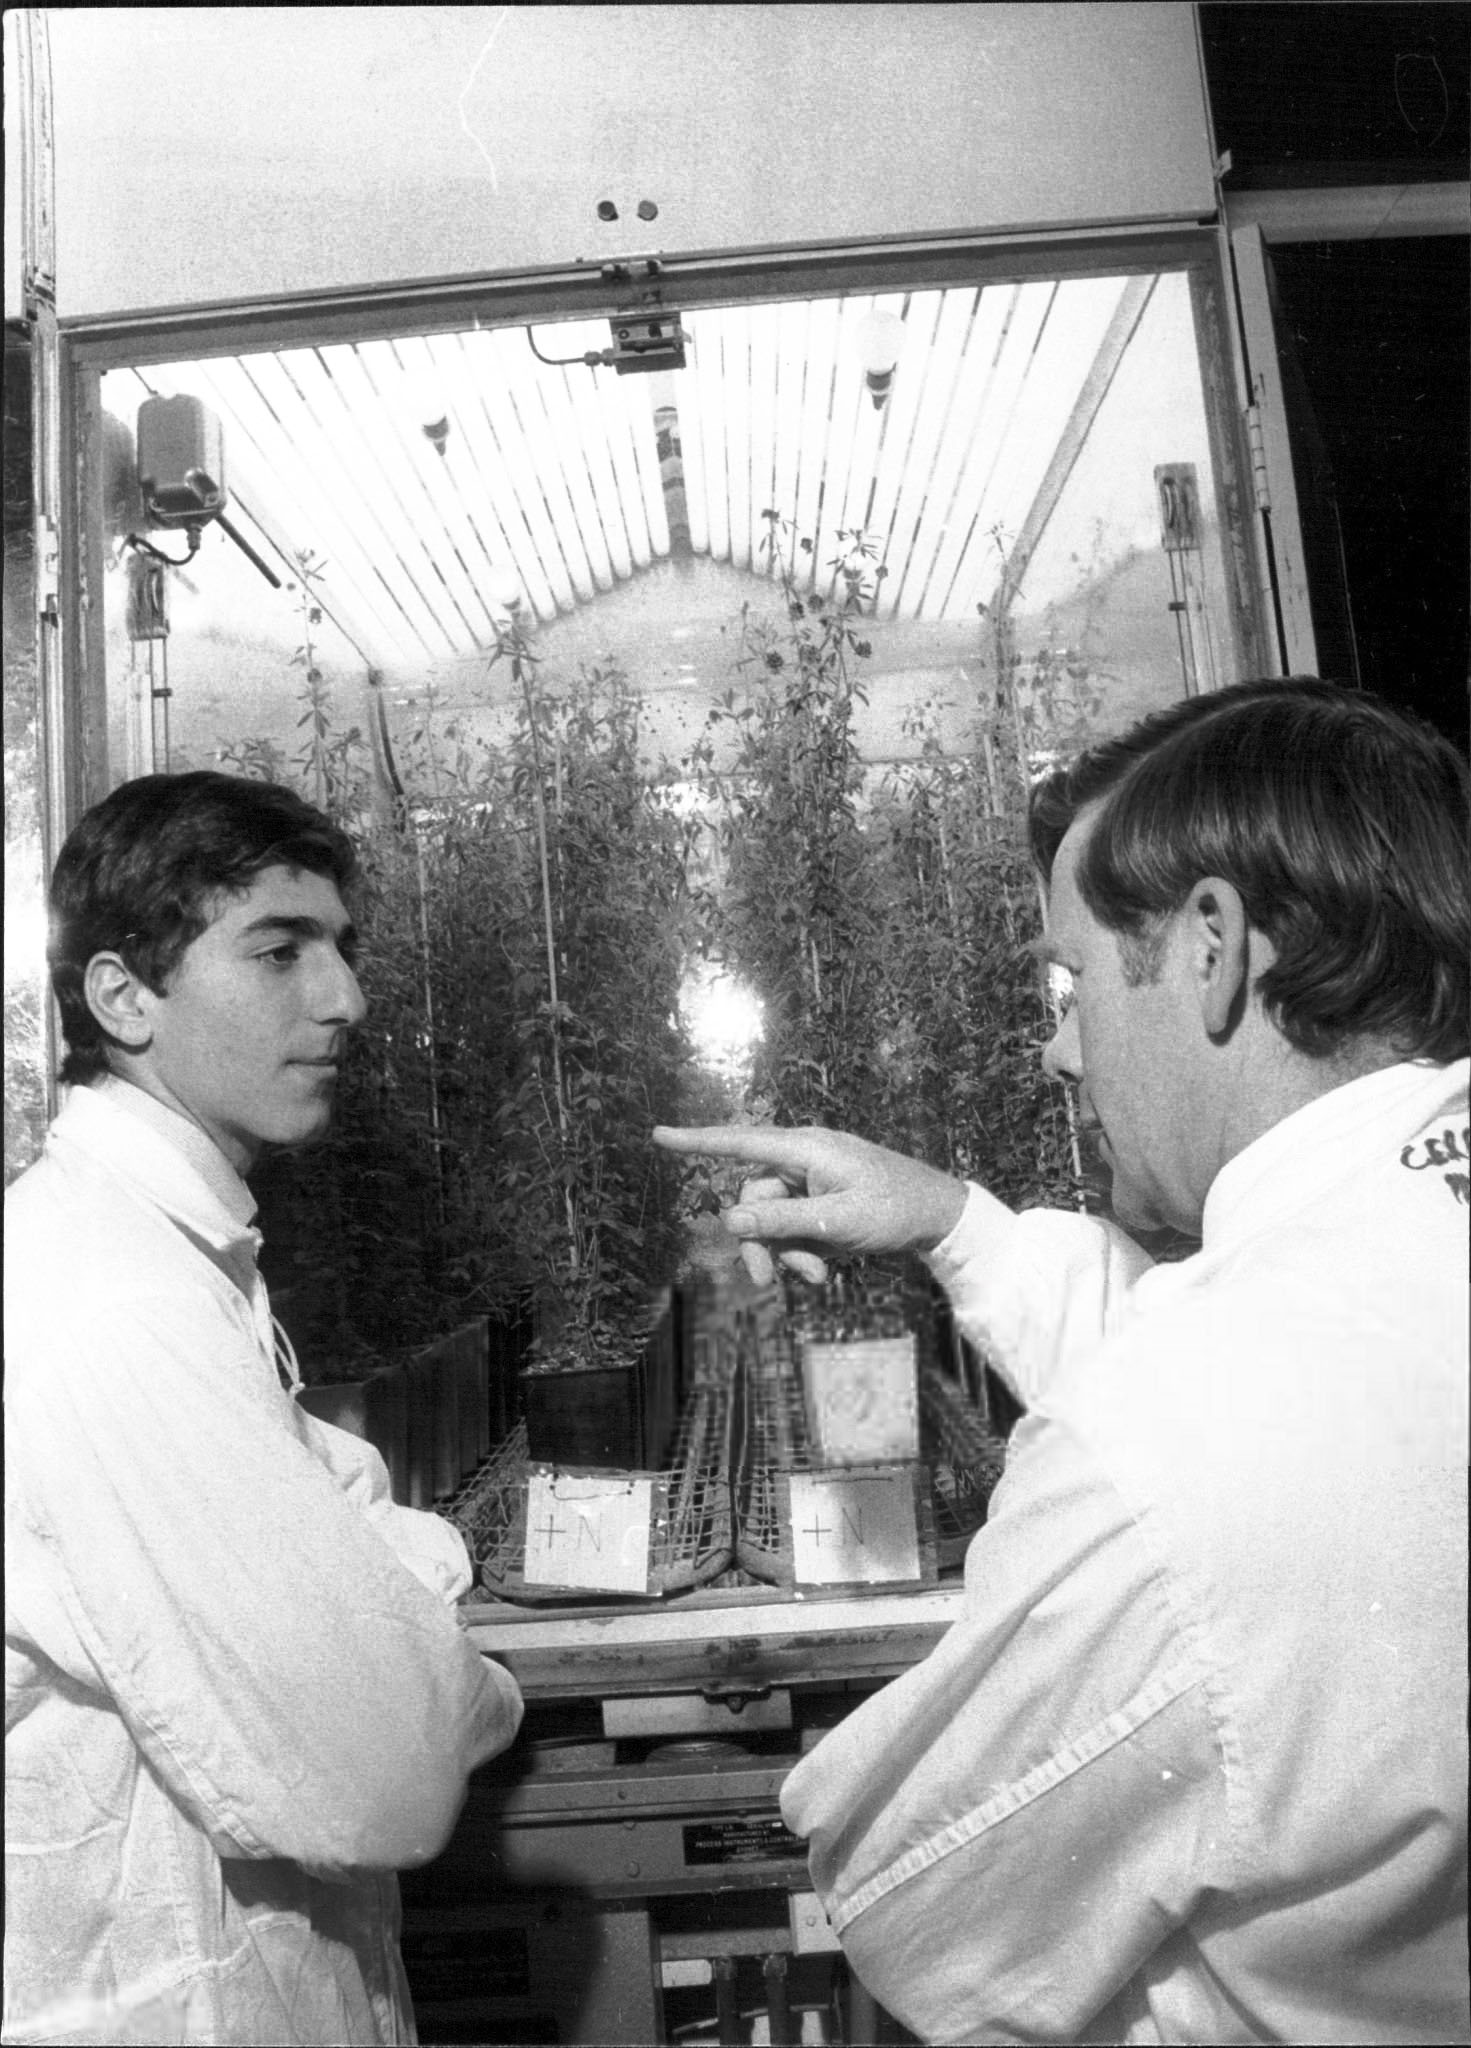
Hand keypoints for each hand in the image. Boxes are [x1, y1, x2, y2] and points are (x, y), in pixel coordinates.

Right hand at [651, 1124, 966, 1285]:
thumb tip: (729, 1221)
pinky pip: (793, 1226)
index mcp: (805, 1148)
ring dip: (787, 1252)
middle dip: (760, 1242)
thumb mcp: (836, 1222)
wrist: (939, 1216)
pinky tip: (826, 1269)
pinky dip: (802, 1249)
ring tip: (817, 1278)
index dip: (696, 1141)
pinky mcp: (821, 1201)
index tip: (657, 1135)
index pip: (740, 1141)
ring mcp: (812, 1180)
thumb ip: (781, 1222)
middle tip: (769, 1281)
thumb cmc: (893, 1209)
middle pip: (753, 1200)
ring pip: (772, 1220)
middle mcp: (803, 1158)